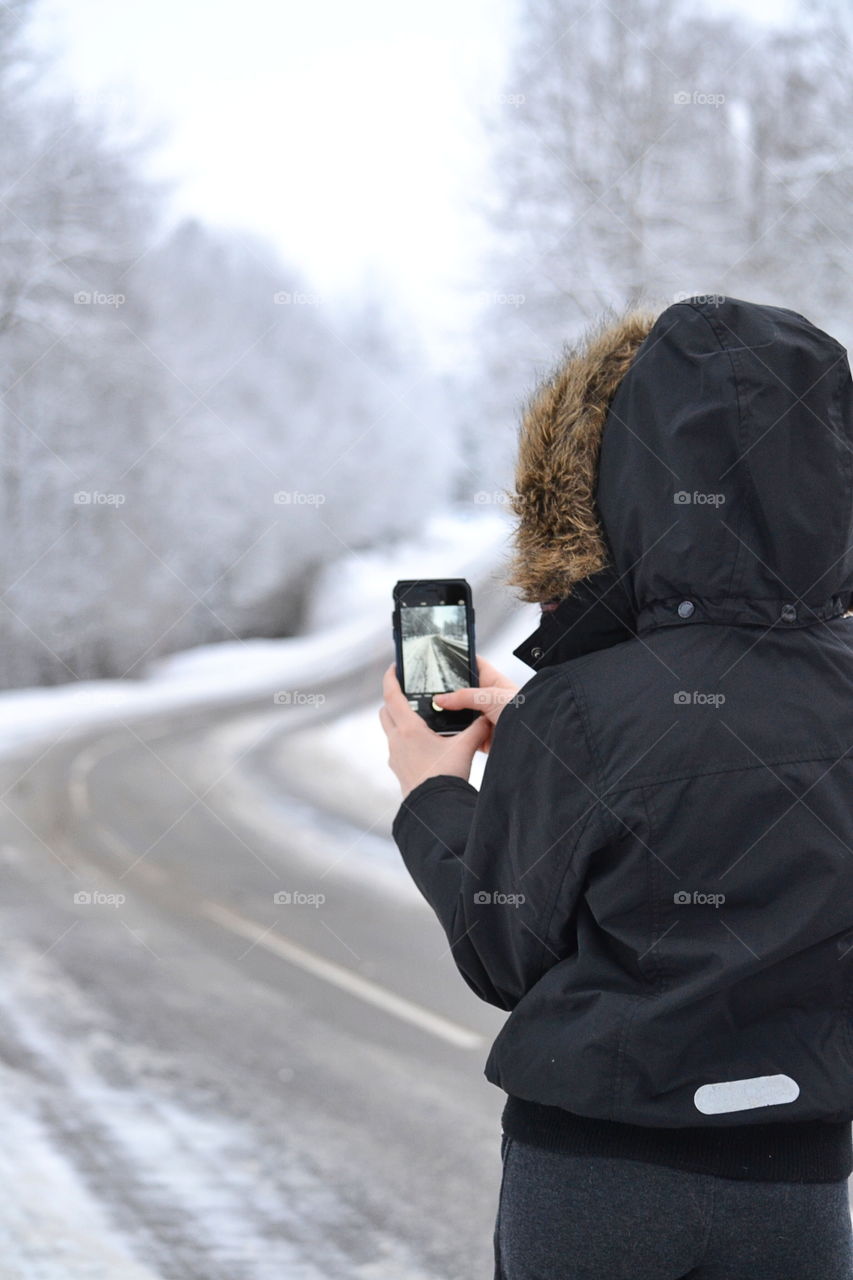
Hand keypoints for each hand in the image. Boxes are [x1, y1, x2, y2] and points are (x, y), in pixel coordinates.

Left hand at [379, 662, 490, 798]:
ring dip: (398, 720)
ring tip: (419, 717)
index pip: (391, 695)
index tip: (394, 667)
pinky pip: (396, 746)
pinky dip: (404, 738)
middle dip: (394, 699)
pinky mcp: (398, 768)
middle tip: (409, 692)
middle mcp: (396, 740)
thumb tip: (488, 716)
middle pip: (386, 710)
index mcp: (409, 729)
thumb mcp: (466, 747)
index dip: (391, 678)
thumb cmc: (446, 776)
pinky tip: (423, 743)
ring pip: (390, 729)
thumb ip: (477, 728)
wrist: (434, 808)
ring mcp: (394, 755)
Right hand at [432, 654, 520, 754]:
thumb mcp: (489, 696)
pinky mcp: (483, 737)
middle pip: (463, 693)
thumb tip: (441, 698)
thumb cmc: (524, 709)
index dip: (462, 660)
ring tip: (439, 713)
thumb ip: (463, 696)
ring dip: (453, 716)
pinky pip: (465, 736)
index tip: (446, 657)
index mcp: (493, 682)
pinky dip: (457, 736)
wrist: (533, 736)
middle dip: (450, 695)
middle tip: (434, 693)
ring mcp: (485, 718)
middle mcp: (489, 699)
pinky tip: (448, 732)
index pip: (475, 665)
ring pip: (462, 715)